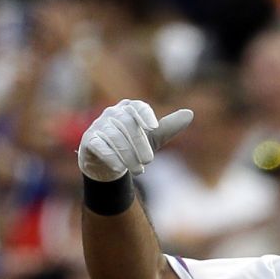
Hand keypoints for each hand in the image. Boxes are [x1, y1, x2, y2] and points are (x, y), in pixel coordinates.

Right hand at [78, 99, 193, 181]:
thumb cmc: (132, 146)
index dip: (145, 115)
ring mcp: (98, 126)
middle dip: (139, 144)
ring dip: (128, 155)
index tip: (154, 127)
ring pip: (114, 137)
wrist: (109, 164)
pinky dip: (110, 157)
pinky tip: (119, 168)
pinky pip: (99, 146)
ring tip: (139, 171)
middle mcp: (112, 114)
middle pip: (127, 124)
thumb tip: (190, 114)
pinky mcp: (89, 141)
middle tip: (148, 162)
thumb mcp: (152, 138)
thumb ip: (168, 127)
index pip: (137, 107)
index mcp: (128, 109)